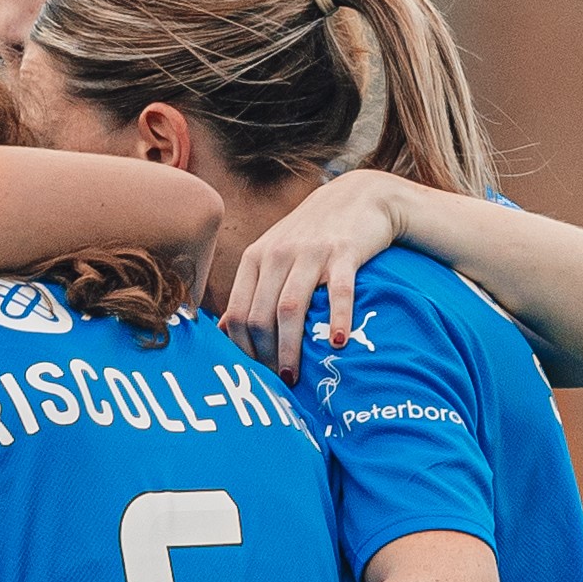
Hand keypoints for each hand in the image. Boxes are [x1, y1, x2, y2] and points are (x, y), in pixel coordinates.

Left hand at [218, 170, 419, 377]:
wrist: (360, 196)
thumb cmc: (312, 235)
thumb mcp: (273, 255)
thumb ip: (250, 289)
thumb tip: (222, 330)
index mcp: (256, 258)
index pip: (237, 313)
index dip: (242, 349)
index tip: (255, 375)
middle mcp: (278, 254)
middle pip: (260, 316)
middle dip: (264, 356)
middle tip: (275, 385)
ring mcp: (311, 253)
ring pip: (290, 309)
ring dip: (290, 349)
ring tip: (294, 378)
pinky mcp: (344, 252)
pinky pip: (338, 291)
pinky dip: (337, 319)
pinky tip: (337, 344)